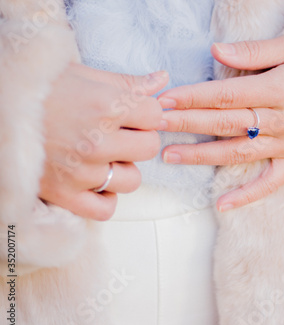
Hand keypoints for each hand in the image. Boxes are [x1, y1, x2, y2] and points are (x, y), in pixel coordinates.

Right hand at [40, 63, 168, 219]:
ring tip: (102, 157)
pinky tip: (95, 182)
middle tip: (118, 134)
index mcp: (104, 106)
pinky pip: (106, 209)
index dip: (147, 113)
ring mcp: (82, 171)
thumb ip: (127, 82)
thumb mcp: (83, 75)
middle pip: (149, 147)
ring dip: (123, 170)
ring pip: (132, 180)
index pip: (155, 115)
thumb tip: (162, 80)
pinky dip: (105, 198)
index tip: (133, 113)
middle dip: (138, 139)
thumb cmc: (39, 90)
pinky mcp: (65, 194)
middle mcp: (97, 141)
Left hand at [158, 35, 283, 210]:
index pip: (225, 95)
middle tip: (155, 126)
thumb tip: (215, 51)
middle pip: (225, 124)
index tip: (165, 100)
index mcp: (278, 90)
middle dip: (188, 124)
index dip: (193, 98)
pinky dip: (247, 196)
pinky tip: (222, 205)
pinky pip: (271, 183)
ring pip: (239, 153)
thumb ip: (254, 52)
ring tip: (172, 157)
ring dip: (203, 157)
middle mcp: (281, 120)